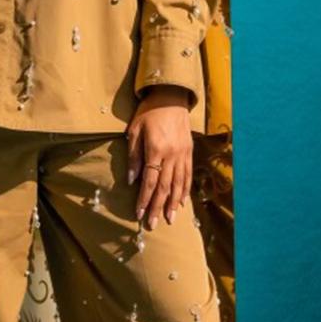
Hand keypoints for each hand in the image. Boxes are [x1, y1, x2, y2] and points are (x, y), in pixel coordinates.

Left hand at [125, 85, 192, 227]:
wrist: (171, 97)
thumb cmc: (148, 113)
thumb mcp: (135, 131)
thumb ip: (133, 156)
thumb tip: (131, 180)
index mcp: (156, 150)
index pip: (150, 181)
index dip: (144, 199)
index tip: (138, 214)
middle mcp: (172, 155)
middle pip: (165, 187)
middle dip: (157, 207)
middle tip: (153, 224)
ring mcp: (183, 154)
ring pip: (179, 184)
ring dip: (173, 204)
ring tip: (169, 219)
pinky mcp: (189, 152)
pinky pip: (188, 175)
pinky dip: (184, 190)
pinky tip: (182, 202)